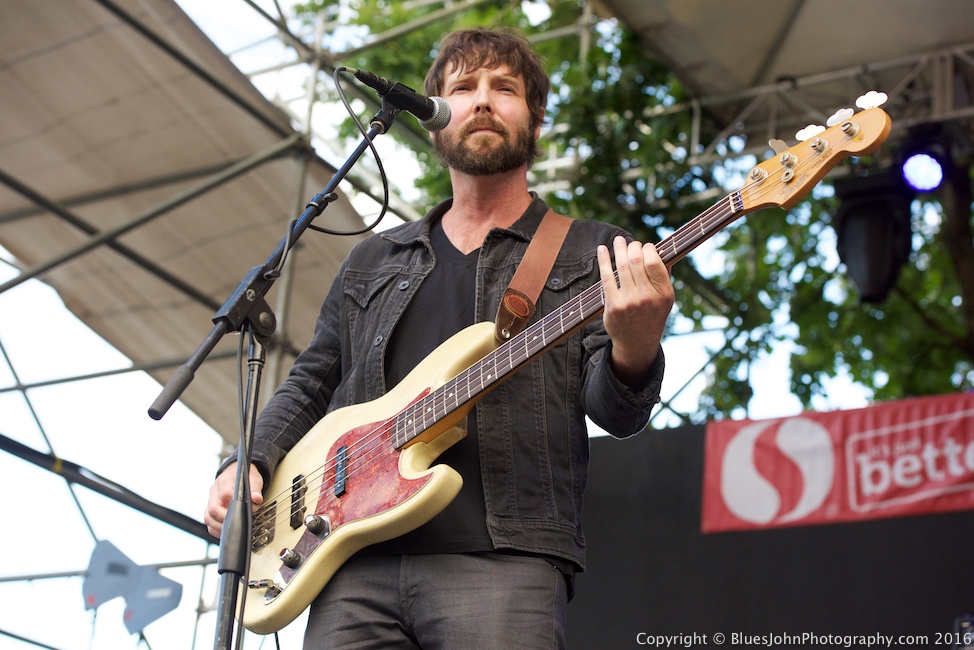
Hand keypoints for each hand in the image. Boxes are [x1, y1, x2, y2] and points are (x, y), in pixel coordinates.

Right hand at [204, 462, 263, 538]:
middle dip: (226, 520)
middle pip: (213, 509)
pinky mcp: (209, 510)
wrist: (235, 473)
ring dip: (220, 527)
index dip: (235, 506)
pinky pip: (209, 524)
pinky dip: (216, 530)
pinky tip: (228, 531)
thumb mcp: (253, 478)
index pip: (225, 494)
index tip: (248, 511)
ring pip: (208, 518)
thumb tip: (256, 499)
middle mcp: (214, 492)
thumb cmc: (244, 477)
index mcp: (224, 481)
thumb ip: (255, 488)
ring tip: (234, 530)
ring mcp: (210, 502)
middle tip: (240, 524)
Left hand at [597, 236, 674, 387]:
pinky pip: (606, 276)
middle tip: (630, 244)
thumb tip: (661, 249)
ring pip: (622, 266)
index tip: (644, 247)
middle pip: (637, 260)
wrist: (637, 343)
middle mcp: (648, 297)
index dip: (648, 249)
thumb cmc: (652, 315)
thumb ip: (664, 276)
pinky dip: (603, 260)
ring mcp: (629, 302)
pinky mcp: (613, 305)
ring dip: (618, 249)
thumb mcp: (665, 299)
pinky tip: (602, 249)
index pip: (654, 261)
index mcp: (664, 293)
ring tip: (618, 241)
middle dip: (632, 247)